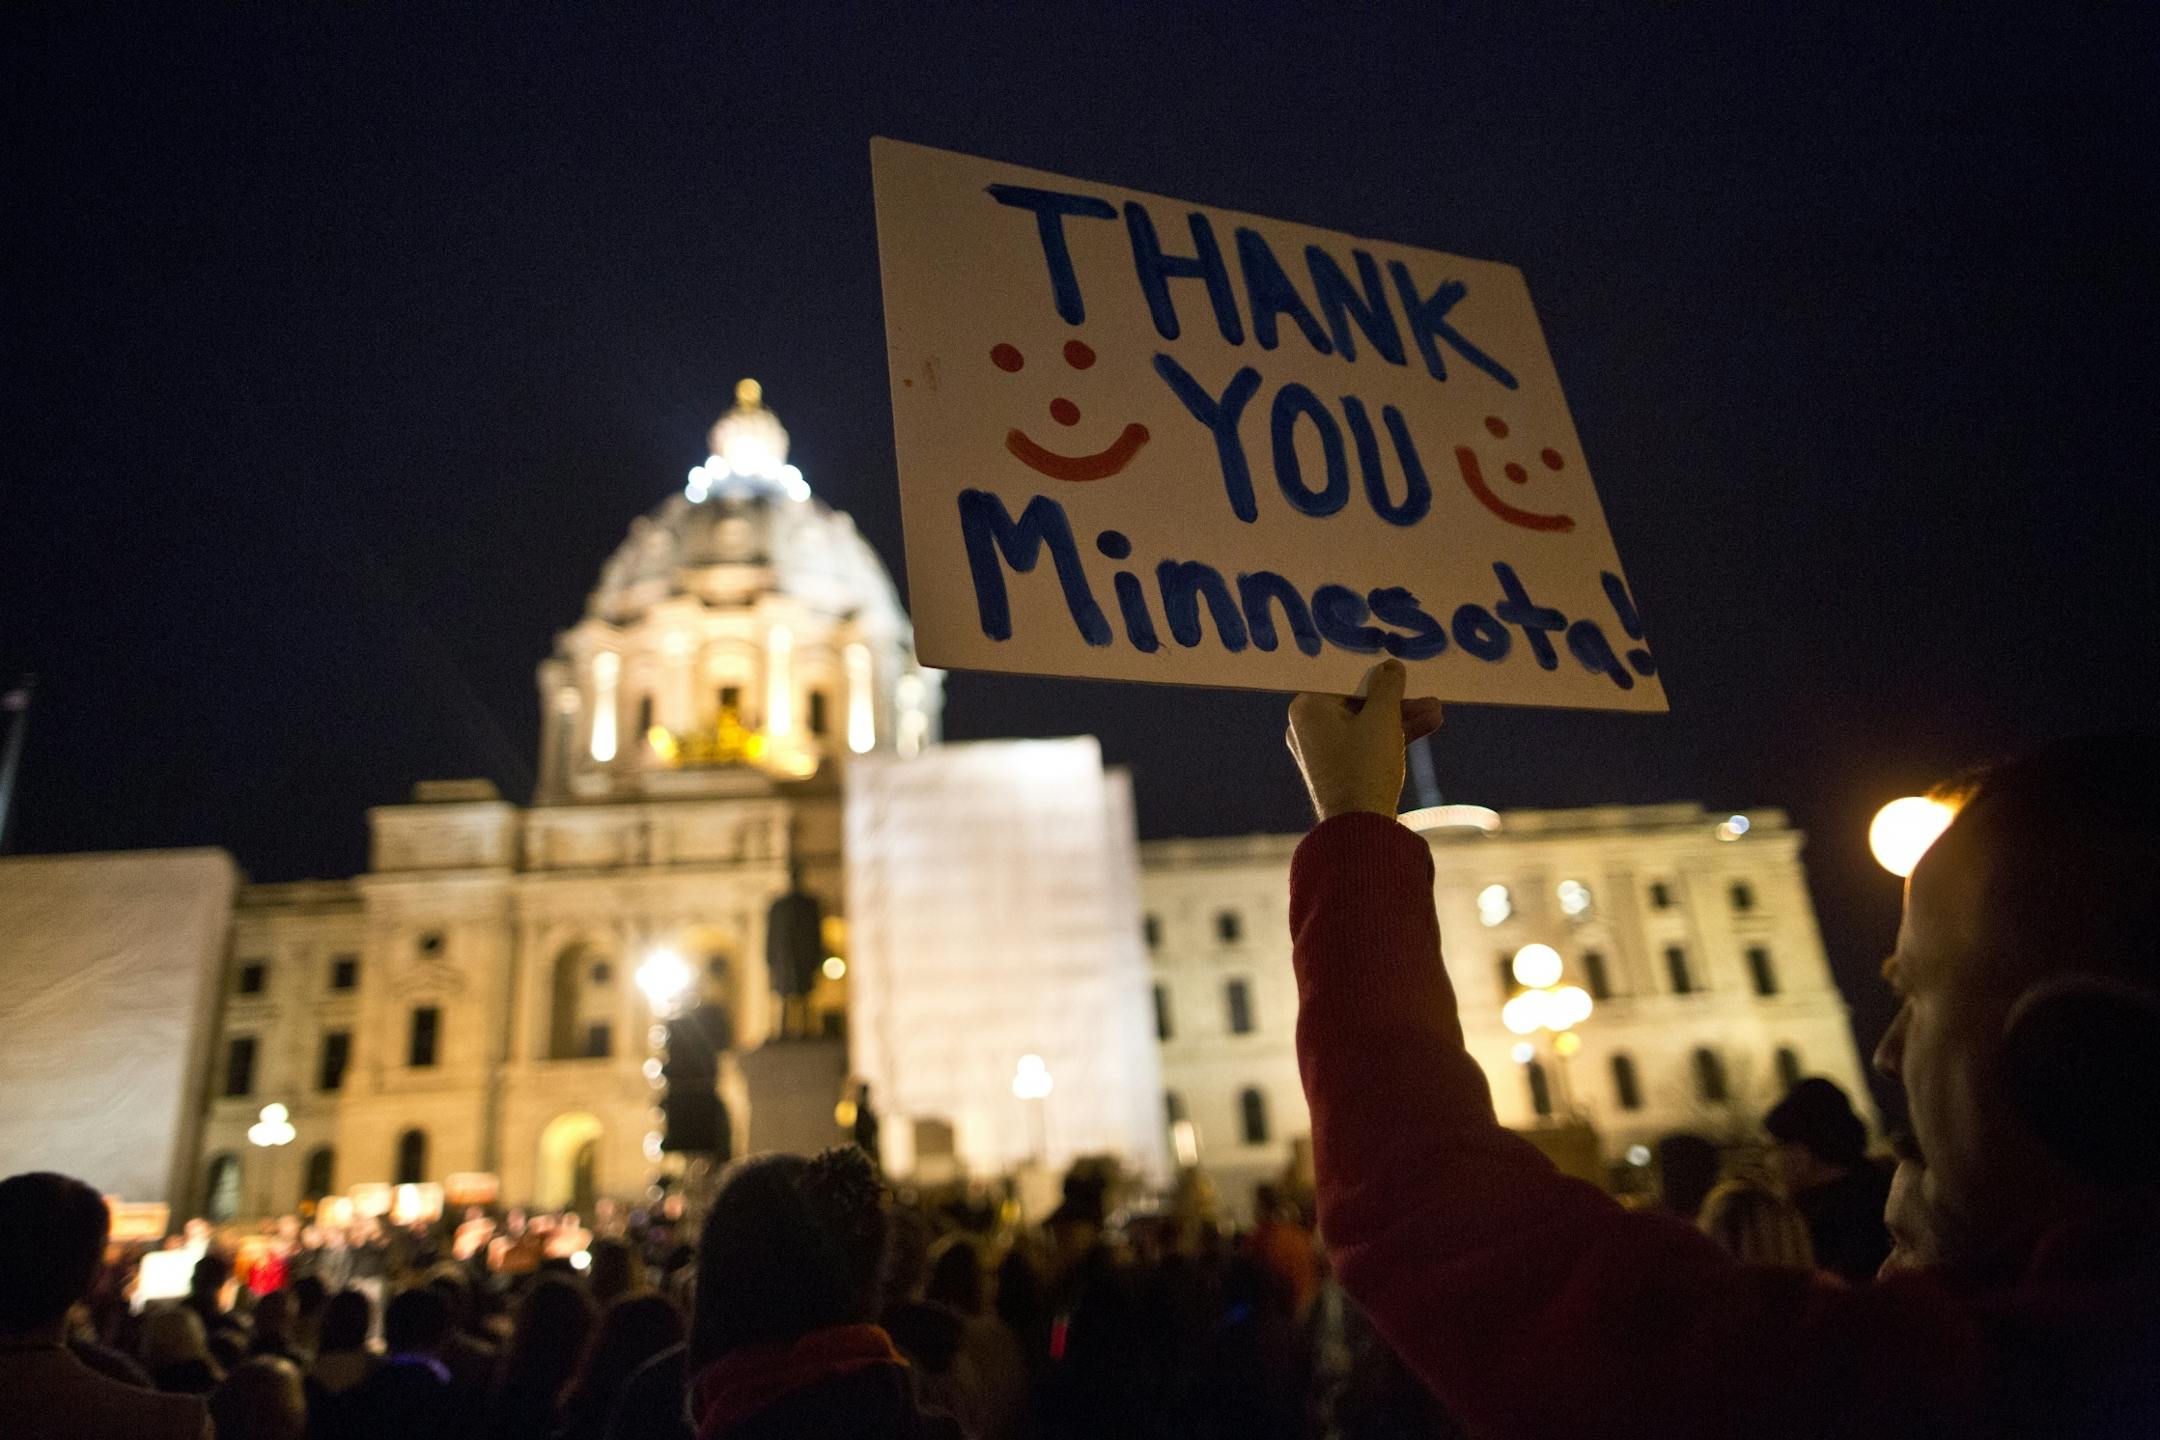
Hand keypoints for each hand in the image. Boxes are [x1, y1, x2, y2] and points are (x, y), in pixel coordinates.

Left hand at [1286, 660, 1444, 821]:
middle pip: (1359, 703)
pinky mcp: (1338, 770)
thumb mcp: (1383, 718)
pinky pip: (1365, 744)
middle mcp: (1307, 728)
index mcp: (1307, 708)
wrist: (1360, 828)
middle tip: (1429, 696)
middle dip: (1398, 702)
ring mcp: (1321, 751)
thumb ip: (1388, 686)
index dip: (1377, 674)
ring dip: (1402, 719)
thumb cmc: (1365, 767)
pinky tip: (1426, 725)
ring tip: (1436, 712)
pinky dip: (1391, 737)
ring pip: (1366, 725)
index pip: (1345, 681)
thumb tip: (1390, 665)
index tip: (1399, 668)